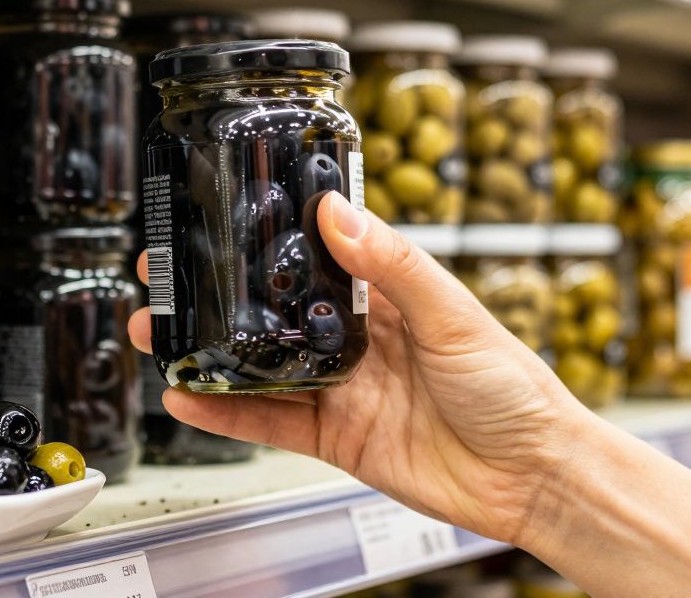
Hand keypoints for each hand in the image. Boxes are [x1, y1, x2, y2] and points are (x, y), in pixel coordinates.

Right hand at [128, 191, 592, 544]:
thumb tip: (339, 214)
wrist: (532, 477)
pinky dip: (226, 413)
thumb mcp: (455, 314)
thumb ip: (393, 267)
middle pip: (272, 309)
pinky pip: (269, 422)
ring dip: (207, 350)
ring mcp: (342, 387)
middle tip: (165, 274)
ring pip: (259, 364)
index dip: (267, 236)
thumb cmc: (515, 390)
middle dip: (218, 293)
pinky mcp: (335, 437)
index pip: (316, 253)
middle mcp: (358, 338)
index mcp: (387, 295)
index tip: (221, 213)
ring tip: (158, 331)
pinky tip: (188, 397)